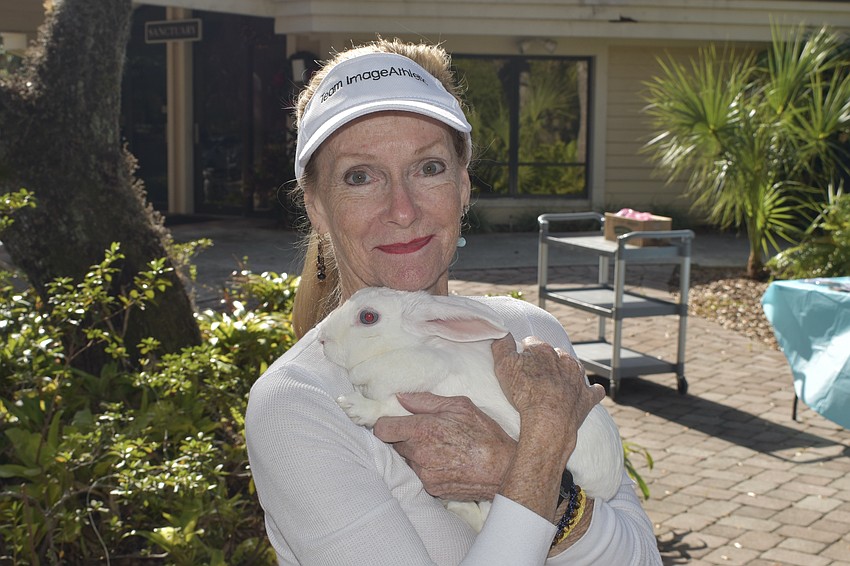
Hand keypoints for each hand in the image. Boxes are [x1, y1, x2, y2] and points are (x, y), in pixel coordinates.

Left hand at [373, 392, 515, 500]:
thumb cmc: (484, 434)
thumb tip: (401, 396)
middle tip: (423, 432)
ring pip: (407, 460)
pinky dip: (426, 468)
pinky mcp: (431, 489)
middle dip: (404, 437)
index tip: (394, 421)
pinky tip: (444, 462)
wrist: (503, 469)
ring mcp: (424, 475)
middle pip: (393, 445)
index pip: (382, 429)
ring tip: (437, 448)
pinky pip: (419, 475)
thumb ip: (425, 400)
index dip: (385, 424)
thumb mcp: (459, 406)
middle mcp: (419, 454)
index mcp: (422, 430)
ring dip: (415, 454)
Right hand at [490, 334, 605, 519]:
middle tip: (534, 376)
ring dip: (566, 372)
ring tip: (555, 384)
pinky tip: (588, 393)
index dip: (524, 352)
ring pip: (573, 368)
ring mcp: (578, 378)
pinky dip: (591, 391)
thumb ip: (502, 345)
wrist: (549, 420)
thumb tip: (499, 330)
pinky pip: (594, 391)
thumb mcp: (504, 366)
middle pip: (553, 354)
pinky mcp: (587, 397)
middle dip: (545, 361)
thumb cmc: (525, 393)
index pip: (531, 343)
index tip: (519, 362)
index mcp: (543, 350)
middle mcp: (564, 359)